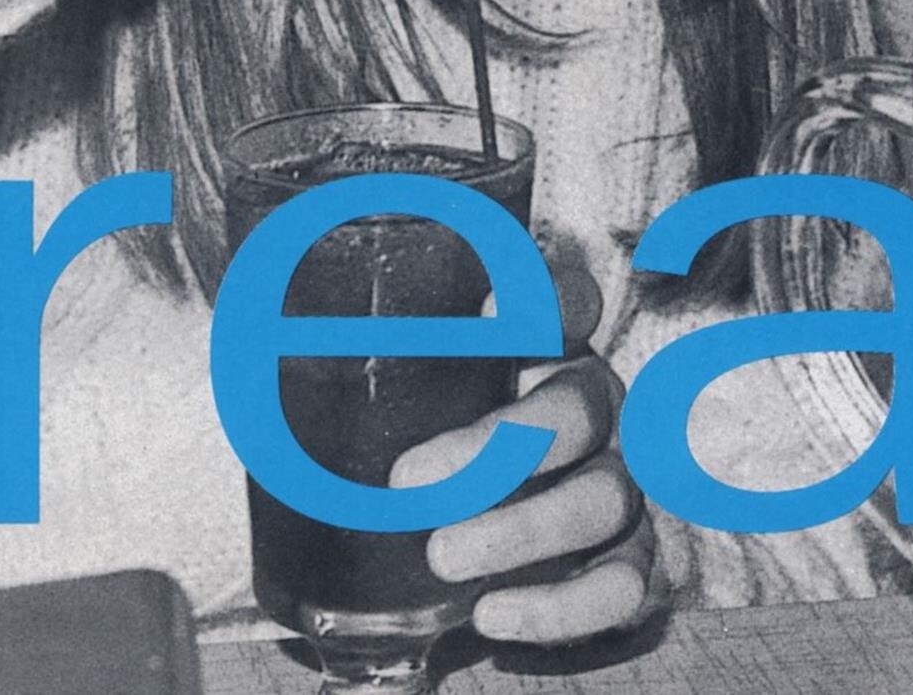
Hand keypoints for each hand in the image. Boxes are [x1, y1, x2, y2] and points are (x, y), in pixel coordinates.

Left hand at [400, 253, 656, 643]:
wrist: (509, 539)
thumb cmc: (464, 451)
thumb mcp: (439, 400)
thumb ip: (398, 379)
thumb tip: (274, 352)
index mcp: (556, 353)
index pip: (568, 303)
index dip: (542, 300)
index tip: (489, 313)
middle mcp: (601, 408)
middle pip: (574, 410)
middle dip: (495, 447)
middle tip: (409, 483)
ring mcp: (625, 482)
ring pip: (602, 498)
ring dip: (519, 532)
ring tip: (442, 557)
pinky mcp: (639, 559)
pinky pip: (620, 585)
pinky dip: (557, 605)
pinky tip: (491, 611)